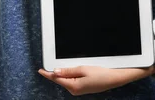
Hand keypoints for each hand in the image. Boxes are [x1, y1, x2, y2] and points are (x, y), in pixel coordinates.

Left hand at [38, 65, 153, 95]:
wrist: (113, 79)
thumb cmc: (100, 74)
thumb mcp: (82, 69)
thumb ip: (67, 71)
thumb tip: (55, 72)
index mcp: (73, 86)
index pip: (56, 79)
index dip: (48, 74)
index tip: (40, 70)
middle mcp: (74, 90)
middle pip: (61, 79)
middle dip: (57, 72)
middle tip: (53, 64)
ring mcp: (79, 90)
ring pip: (67, 80)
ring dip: (65, 73)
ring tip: (69, 65)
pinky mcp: (83, 88)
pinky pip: (73, 81)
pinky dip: (71, 75)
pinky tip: (73, 70)